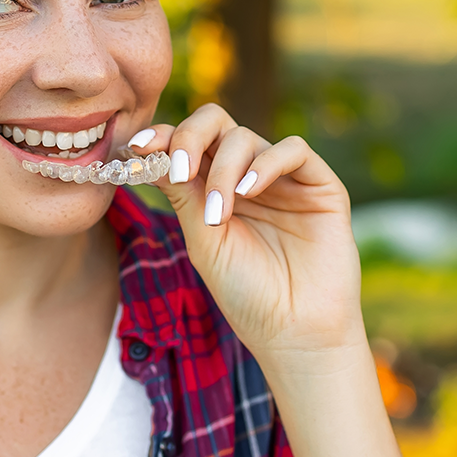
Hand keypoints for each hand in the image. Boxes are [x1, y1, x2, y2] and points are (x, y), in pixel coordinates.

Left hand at [131, 104, 365, 363]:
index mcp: (213, 188)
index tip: (136, 150)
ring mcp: (283, 178)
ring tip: (220, 213)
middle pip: (215, 122)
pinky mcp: (320, 184)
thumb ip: (182, 192)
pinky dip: (266, 163)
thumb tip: (146, 151)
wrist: (295, 333)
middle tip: (179, 170)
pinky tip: (249, 191)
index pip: (186, 144)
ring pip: (246, 137)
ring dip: (223, 169)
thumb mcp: (203, 240)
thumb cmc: (246, 293)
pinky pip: (293, 150)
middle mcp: (246, 175)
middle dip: (188, 136)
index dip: (160, 137)